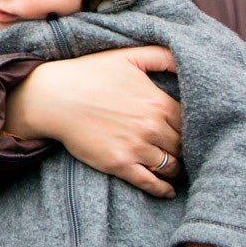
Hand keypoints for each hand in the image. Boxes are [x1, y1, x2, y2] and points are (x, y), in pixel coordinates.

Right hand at [2, 46, 182, 197]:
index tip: (191, 132)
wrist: (52, 97)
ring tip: (177, 170)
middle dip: (186, 150)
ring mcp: (135, 147)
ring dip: (177, 169)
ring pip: (171, 166)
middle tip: (185, 153)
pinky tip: (167, 190)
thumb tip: (187, 57)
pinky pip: (150, 183)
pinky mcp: (119, 164)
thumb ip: (161, 56)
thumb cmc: (88, 74)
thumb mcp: (126, 56)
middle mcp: (151, 127)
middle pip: (183, 146)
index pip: (190, 123)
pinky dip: (163, 190)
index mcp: (158, 102)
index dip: (193, 128)